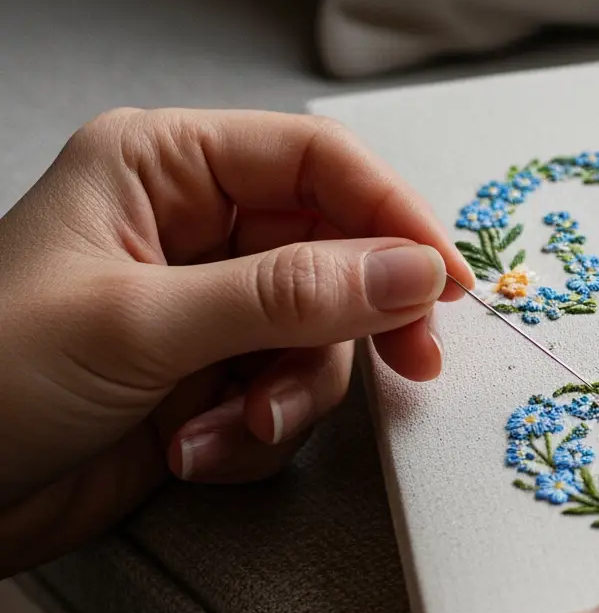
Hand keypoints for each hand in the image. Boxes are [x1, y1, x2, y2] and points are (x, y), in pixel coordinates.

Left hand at [0, 107, 460, 569]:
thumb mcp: (142, 326)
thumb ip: (288, 296)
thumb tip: (408, 271)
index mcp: (160, 165)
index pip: (315, 161)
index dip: (391, 214)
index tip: (442, 280)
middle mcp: (186, 225)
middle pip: (335, 248)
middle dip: (353, 320)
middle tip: (406, 363)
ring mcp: (197, 305)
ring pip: (319, 333)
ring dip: (291, 395)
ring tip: (234, 429)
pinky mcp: (200, 377)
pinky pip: (283, 393)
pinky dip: (256, 431)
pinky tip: (195, 451)